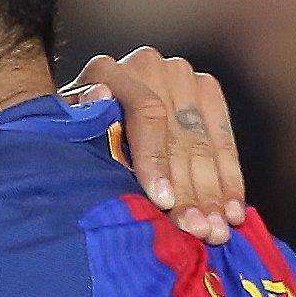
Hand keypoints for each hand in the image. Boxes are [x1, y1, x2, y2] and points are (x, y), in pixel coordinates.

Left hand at [62, 47, 245, 244]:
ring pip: (205, 141)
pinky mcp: (206, 90)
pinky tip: (233, 209)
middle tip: (198, 229)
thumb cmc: (69, 134)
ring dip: (214, 191)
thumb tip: (101, 97)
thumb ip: (77, 119)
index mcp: (108, 71)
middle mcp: (149, 67)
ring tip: (217, 229)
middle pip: (180, 133)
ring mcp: (181, 76)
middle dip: (191, 189)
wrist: (83, 113)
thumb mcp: (62, 131)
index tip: (163, 200)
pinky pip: (224, 138)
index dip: (156, 159)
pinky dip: (229, 178)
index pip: (146, 112)